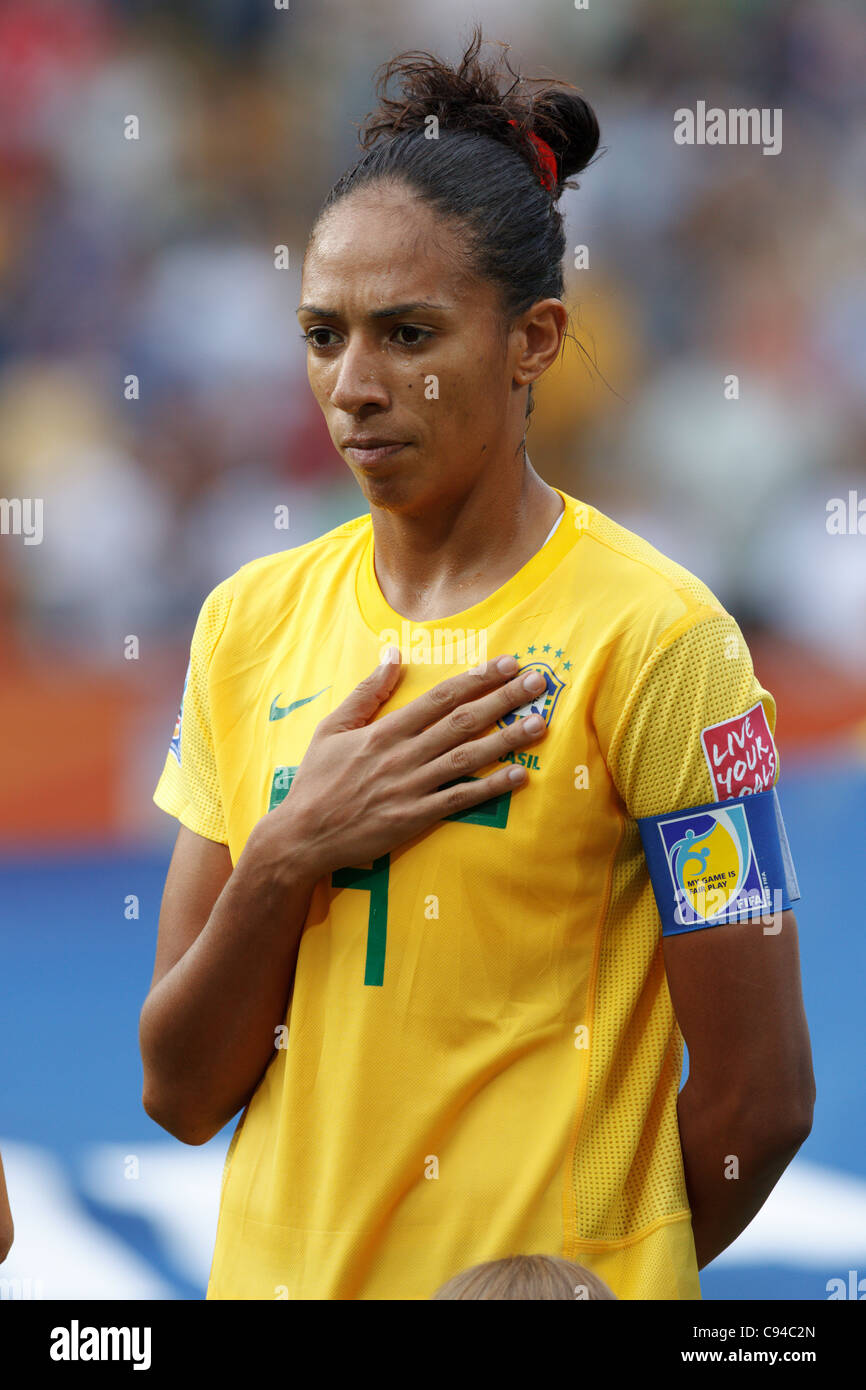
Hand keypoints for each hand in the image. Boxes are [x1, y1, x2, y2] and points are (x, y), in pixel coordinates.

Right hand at [260, 650, 548, 880]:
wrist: (301, 836)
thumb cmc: (317, 781)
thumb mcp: (333, 728)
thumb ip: (367, 692)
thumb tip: (393, 654)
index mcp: (385, 730)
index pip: (440, 697)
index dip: (477, 679)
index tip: (507, 664)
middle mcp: (403, 754)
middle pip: (462, 721)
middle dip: (504, 698)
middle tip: (539, 683)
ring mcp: (411, 787)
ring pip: (467, 757)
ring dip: (507, 739)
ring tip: (539, 723)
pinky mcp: (415, 818)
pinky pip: (459, 800)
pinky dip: (490, 788)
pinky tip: (519, 776)